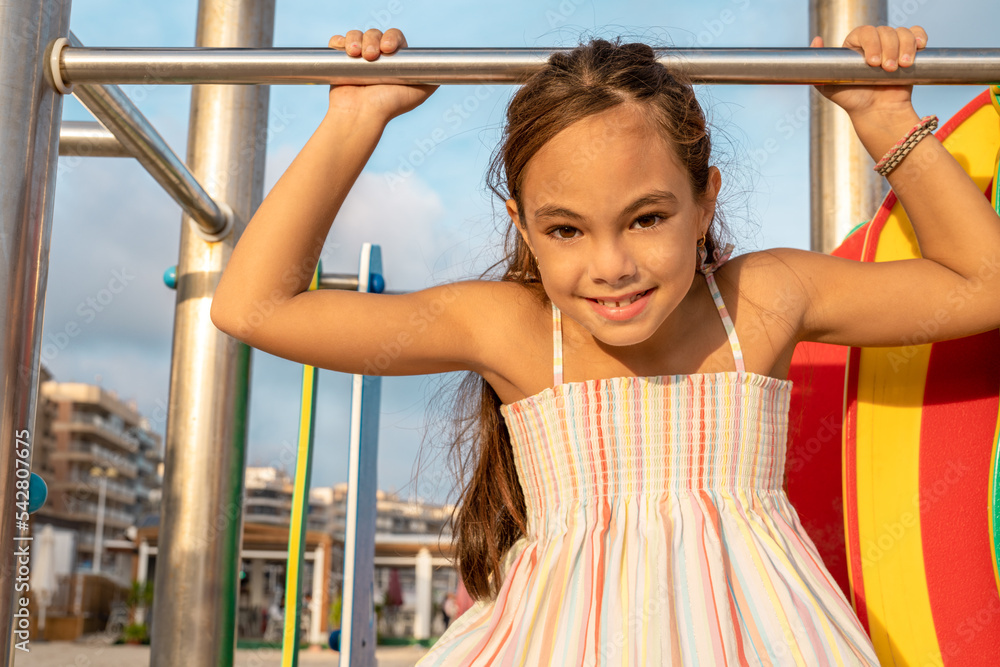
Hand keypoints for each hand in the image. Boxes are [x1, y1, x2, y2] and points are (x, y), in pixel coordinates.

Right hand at [327, 28, 437, 121]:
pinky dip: (339, 41)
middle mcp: (376, 58)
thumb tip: (444, 68)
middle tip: (370, 56)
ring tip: (355, 54)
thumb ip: (432, 77)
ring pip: (356, 35)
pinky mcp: (338, 62)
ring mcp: (357, 59)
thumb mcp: (420, 92)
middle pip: (374, 34)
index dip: (391, 38)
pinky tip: (344, 50)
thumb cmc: (389, 105)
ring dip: (355, 39)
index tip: (387, 49)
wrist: (362, 115)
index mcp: (394, 61)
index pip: (394, 37)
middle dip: (372, 40)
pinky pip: (337, 42)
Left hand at [810, 25, 926, 117]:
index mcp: (855, 46)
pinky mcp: (909, 50)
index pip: (864, 32)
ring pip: (902, 32)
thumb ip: (817, 68)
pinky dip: (919, 37)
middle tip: (887, 70)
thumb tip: (817, 40)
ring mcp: (892, 46)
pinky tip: (919, 47)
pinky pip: (917, 33)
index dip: (871, 43)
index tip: (872, 62)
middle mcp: (873, 43)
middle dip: (888, 49)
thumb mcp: (828, 86)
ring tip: (902, 66)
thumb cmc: (852, 100)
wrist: (877, 112)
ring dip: (905, 47)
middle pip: (885, 31)